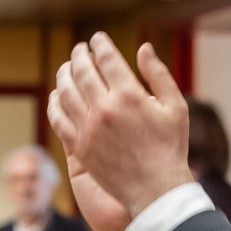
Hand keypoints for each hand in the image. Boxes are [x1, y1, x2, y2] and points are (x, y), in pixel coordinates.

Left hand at [47, 34, 196, 230]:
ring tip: (67, 68)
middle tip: (80, 50)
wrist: (155, 190)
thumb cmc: (170, 148)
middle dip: (79, 55)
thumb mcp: (175, 107)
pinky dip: (55, 102)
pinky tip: (58, 95)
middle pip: (82, 71)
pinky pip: (58, 118)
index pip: (106, 58)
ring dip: (64, 74)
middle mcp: (104, 109)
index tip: (98, 39)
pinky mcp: (79, 146)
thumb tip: (144, 48)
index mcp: (129, 95)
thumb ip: (159, 75)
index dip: (100, 44)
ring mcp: (88, 128)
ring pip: (66, 91)